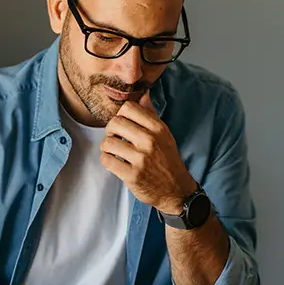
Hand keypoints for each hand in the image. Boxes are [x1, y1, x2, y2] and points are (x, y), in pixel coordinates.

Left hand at [101, 92, 196, 213]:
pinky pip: (107, 161)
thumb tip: (143, 93)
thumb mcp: (164, 135)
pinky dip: (107, 160)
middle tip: (116, 138)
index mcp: (158, 128)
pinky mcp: (132, 176)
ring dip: (107, 147)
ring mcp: (141, 159)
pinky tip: (114, 162)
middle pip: (115, 122)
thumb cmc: (167, 160)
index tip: (123, 125)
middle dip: (110, 131)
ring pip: (108, 143)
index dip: (121, 115)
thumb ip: (150, 115)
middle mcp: (150, 141)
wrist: (177, 190)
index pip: (128, 108)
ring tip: (114, 152)